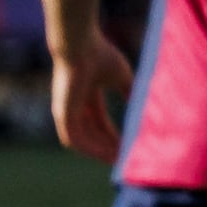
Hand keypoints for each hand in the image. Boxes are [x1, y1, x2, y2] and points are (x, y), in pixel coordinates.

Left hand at [47, 39, 127, 162]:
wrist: (79, 45)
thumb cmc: (100, 55)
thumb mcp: (121, 76)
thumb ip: (129, 90)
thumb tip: (143, 102)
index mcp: (86, 97)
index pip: (100, 123)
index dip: (114, 135)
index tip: (129, 146)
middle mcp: (74, 107)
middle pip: (92, 134)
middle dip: (108, 147)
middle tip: (126, 159)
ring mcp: (66, 111)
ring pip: (82, 141)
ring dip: (99, 152)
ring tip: (118, 160)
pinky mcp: (62, 113)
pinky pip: (74, 139)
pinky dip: (89, 149)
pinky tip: (106, 154)